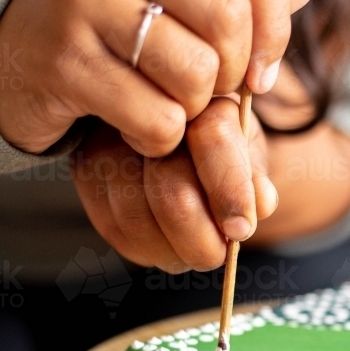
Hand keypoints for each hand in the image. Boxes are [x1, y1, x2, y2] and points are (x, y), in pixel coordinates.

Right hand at [0, 0, 312, 155]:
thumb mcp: (176, 10)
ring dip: (191, 111)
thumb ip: (238, 2)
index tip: (259, 71)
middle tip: (207, 91)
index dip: (272, 31)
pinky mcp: (65, 64)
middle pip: (228, 21)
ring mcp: (85, 6)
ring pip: (195, 77)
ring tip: (164, 106)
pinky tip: (133, 126)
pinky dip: (157, 139)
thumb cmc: (113, 36)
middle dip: (230, 74)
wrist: (12, 62)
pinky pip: (158, 121)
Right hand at [73, 98, 277, 272]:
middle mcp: (149, 109)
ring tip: (195, 252)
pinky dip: (146, 250)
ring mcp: (110, 139)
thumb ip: (254, 176)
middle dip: (200, 236)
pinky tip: (167, 247)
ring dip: (173, 249)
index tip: (241, 229)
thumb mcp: (248, 156)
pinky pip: (114, 228)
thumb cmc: (223, 152)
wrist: (183, 144)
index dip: (229, 190)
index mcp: (200, 97)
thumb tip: (262, 205)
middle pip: (171, 187)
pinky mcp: (87, 171)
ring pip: (136, 215)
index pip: (212, 138)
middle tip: (218, 254)